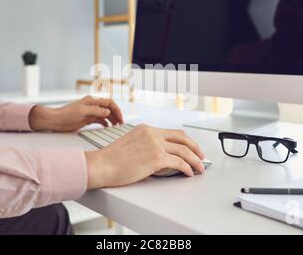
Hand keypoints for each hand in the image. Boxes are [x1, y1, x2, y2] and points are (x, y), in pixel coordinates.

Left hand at [29, 96, 123, 131]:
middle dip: (116, 115)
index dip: (116, 109)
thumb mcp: (82, 111)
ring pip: (105, 114)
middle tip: (121, 124)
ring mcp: (90, 112)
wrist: (56, 120)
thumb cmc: (66, 114)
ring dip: (112, 119)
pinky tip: (108, 127)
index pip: (109, 102)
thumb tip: (108, 111)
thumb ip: (96, 110)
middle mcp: (92, 105)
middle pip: (109, 108)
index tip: (120, 118)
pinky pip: (100, 120)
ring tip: (116, 126)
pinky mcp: (87, 119)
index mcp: (92, 101)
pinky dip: (105, 123)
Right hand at [85, 125, 205, 188]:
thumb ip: (145, 145)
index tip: (191, 148)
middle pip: (182, 138)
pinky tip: (189, 173)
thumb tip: (159, 156)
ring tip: (200, 168)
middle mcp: (152, 133)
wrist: (101, 165)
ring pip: (184, 150)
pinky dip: (187, 168)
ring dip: (195, 160)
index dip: (185, 141)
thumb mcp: (130, 144)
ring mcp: (155, 144)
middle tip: (201, 156)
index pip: (172, 132)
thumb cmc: (111, 159)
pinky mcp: (156, 158)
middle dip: (195, 148)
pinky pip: (179, 162)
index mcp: (146, 129)